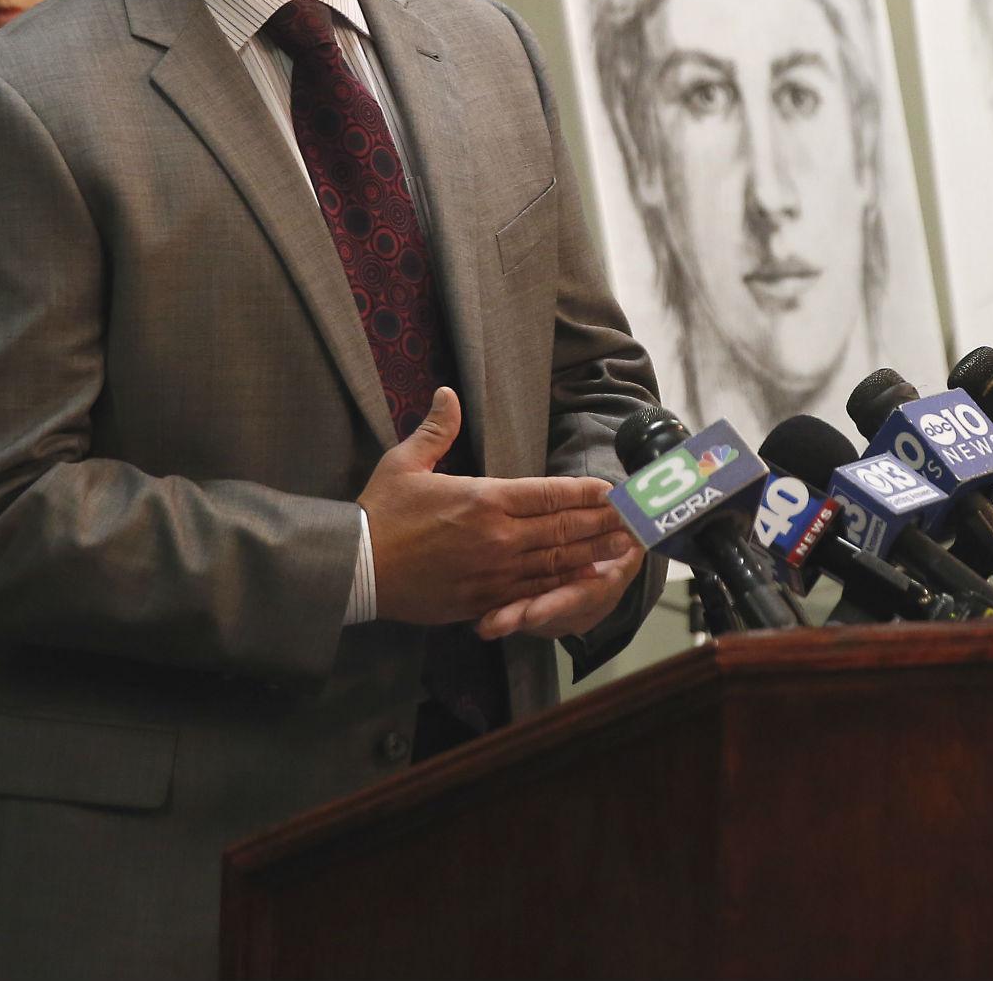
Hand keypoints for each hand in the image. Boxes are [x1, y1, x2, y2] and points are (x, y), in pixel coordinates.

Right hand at [359, 388, 637, 625]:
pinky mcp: (485, 600)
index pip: (550, 493)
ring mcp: (495, 572)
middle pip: (564, 528)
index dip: (586, 491)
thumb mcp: (405, 462)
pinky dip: (566, 586)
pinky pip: (535, 593)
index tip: (613, 488)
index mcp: (485, 499)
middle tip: (638, 518)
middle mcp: (499, 537)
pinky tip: (588, 581)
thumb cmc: (380, 514)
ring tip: (626, 548)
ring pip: (557, 562)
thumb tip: (448, 393)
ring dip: (595, 553)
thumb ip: (437, 429)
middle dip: (603, 522)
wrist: (355, 568)